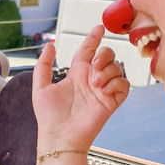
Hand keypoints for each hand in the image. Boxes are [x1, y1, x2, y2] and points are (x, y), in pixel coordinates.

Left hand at [32, 25, 128, 150]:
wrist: (59, 137)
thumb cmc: (48, 116)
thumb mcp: (40, 87)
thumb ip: (43, 65)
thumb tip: (50, 46)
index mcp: (76, 73)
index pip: (88, 50)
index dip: (94, 38)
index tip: (99, 28)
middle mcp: (91, 79)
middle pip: (107, 56)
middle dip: (104, 55)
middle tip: (94, 65)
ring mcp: (102, 90)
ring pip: (117, 68)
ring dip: (108, 70)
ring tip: (95, 83)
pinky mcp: (111, 103)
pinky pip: (123, 85)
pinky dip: (117, 83)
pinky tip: (103, 90)